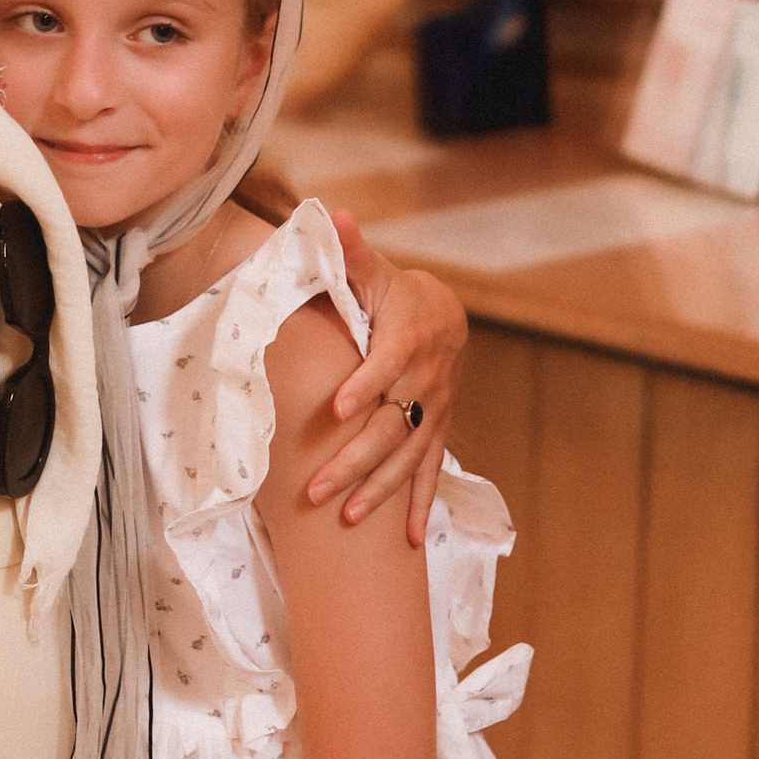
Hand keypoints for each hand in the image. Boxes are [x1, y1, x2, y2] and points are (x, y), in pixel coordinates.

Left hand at [309, 219, 465, 542]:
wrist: (441, 315)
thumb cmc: (391, 293)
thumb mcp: (371, 270)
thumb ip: (349, 250)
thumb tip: (331, 215)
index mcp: (406, 338)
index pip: (386, 365)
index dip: (364, 386)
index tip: (337, 410)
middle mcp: (425, 380)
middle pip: (392, 425)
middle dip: (355, 460)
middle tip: (317, 488)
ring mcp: (433, 412)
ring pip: (408, 457)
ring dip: (379, 491)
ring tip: (347, 519)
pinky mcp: (435, 432)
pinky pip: (430, 473)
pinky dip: (421, 507)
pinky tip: (410, 543)